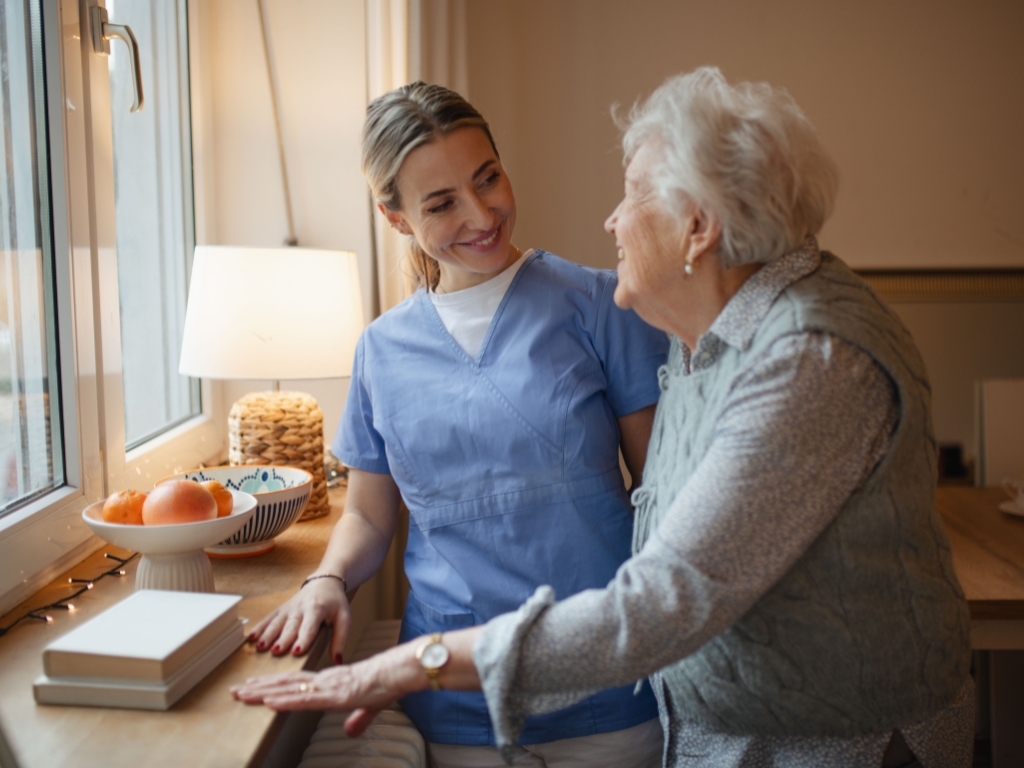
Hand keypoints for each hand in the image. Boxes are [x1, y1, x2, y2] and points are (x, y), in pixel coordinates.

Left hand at [231, 642, 422, 735]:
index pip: (296, 682)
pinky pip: (304, 699)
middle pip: (285, 682)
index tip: (253, 685)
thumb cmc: (387, 684)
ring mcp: (327, 686)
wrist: (399, 672)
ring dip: (263, 691)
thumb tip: (351, 731)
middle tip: (235, 689)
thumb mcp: (369, 706)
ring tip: (241, 694)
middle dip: (259, 686)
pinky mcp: (334, 694)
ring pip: (288, 688)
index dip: (273, 683)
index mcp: (331, 682)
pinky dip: (284, 699)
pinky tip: (268, 701)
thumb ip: (358, 718)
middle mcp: (324, 680)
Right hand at [247, 577, 348, 662]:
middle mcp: (301, 608)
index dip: (303, 638)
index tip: (296, 651)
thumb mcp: (344, 618)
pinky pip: (269, 618)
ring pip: (277, 622)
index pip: (310, 627)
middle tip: (275, 652)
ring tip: (260, 646)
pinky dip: (259, 627)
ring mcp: (289, 608)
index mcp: (317, 610)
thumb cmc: (335, 603)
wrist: (325, 582)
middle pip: (290, 626)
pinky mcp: (281, 609)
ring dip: (267, 634)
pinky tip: (251, 638)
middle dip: (283, 639)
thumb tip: (338, 660)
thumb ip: (341, 639)